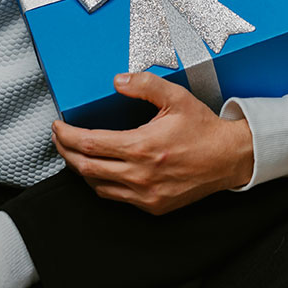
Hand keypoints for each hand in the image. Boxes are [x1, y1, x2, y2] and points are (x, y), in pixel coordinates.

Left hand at [52, 72, 254, 214]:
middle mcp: (140, 174)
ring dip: (80, 169)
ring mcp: (145, 194)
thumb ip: (145, 86)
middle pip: (84, 167)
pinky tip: (100, 170)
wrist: (229, 158)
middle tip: (59, 137)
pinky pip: (114, 197)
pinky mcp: (152, 206)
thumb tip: (117, 81)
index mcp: (142, 146)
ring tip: (75, 153)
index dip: (66, 135)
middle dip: (64, 151)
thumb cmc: (203, 128)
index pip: (89, 144)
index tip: (58, 126)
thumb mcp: (177, 98)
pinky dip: (100, 183)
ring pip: (96, 185)